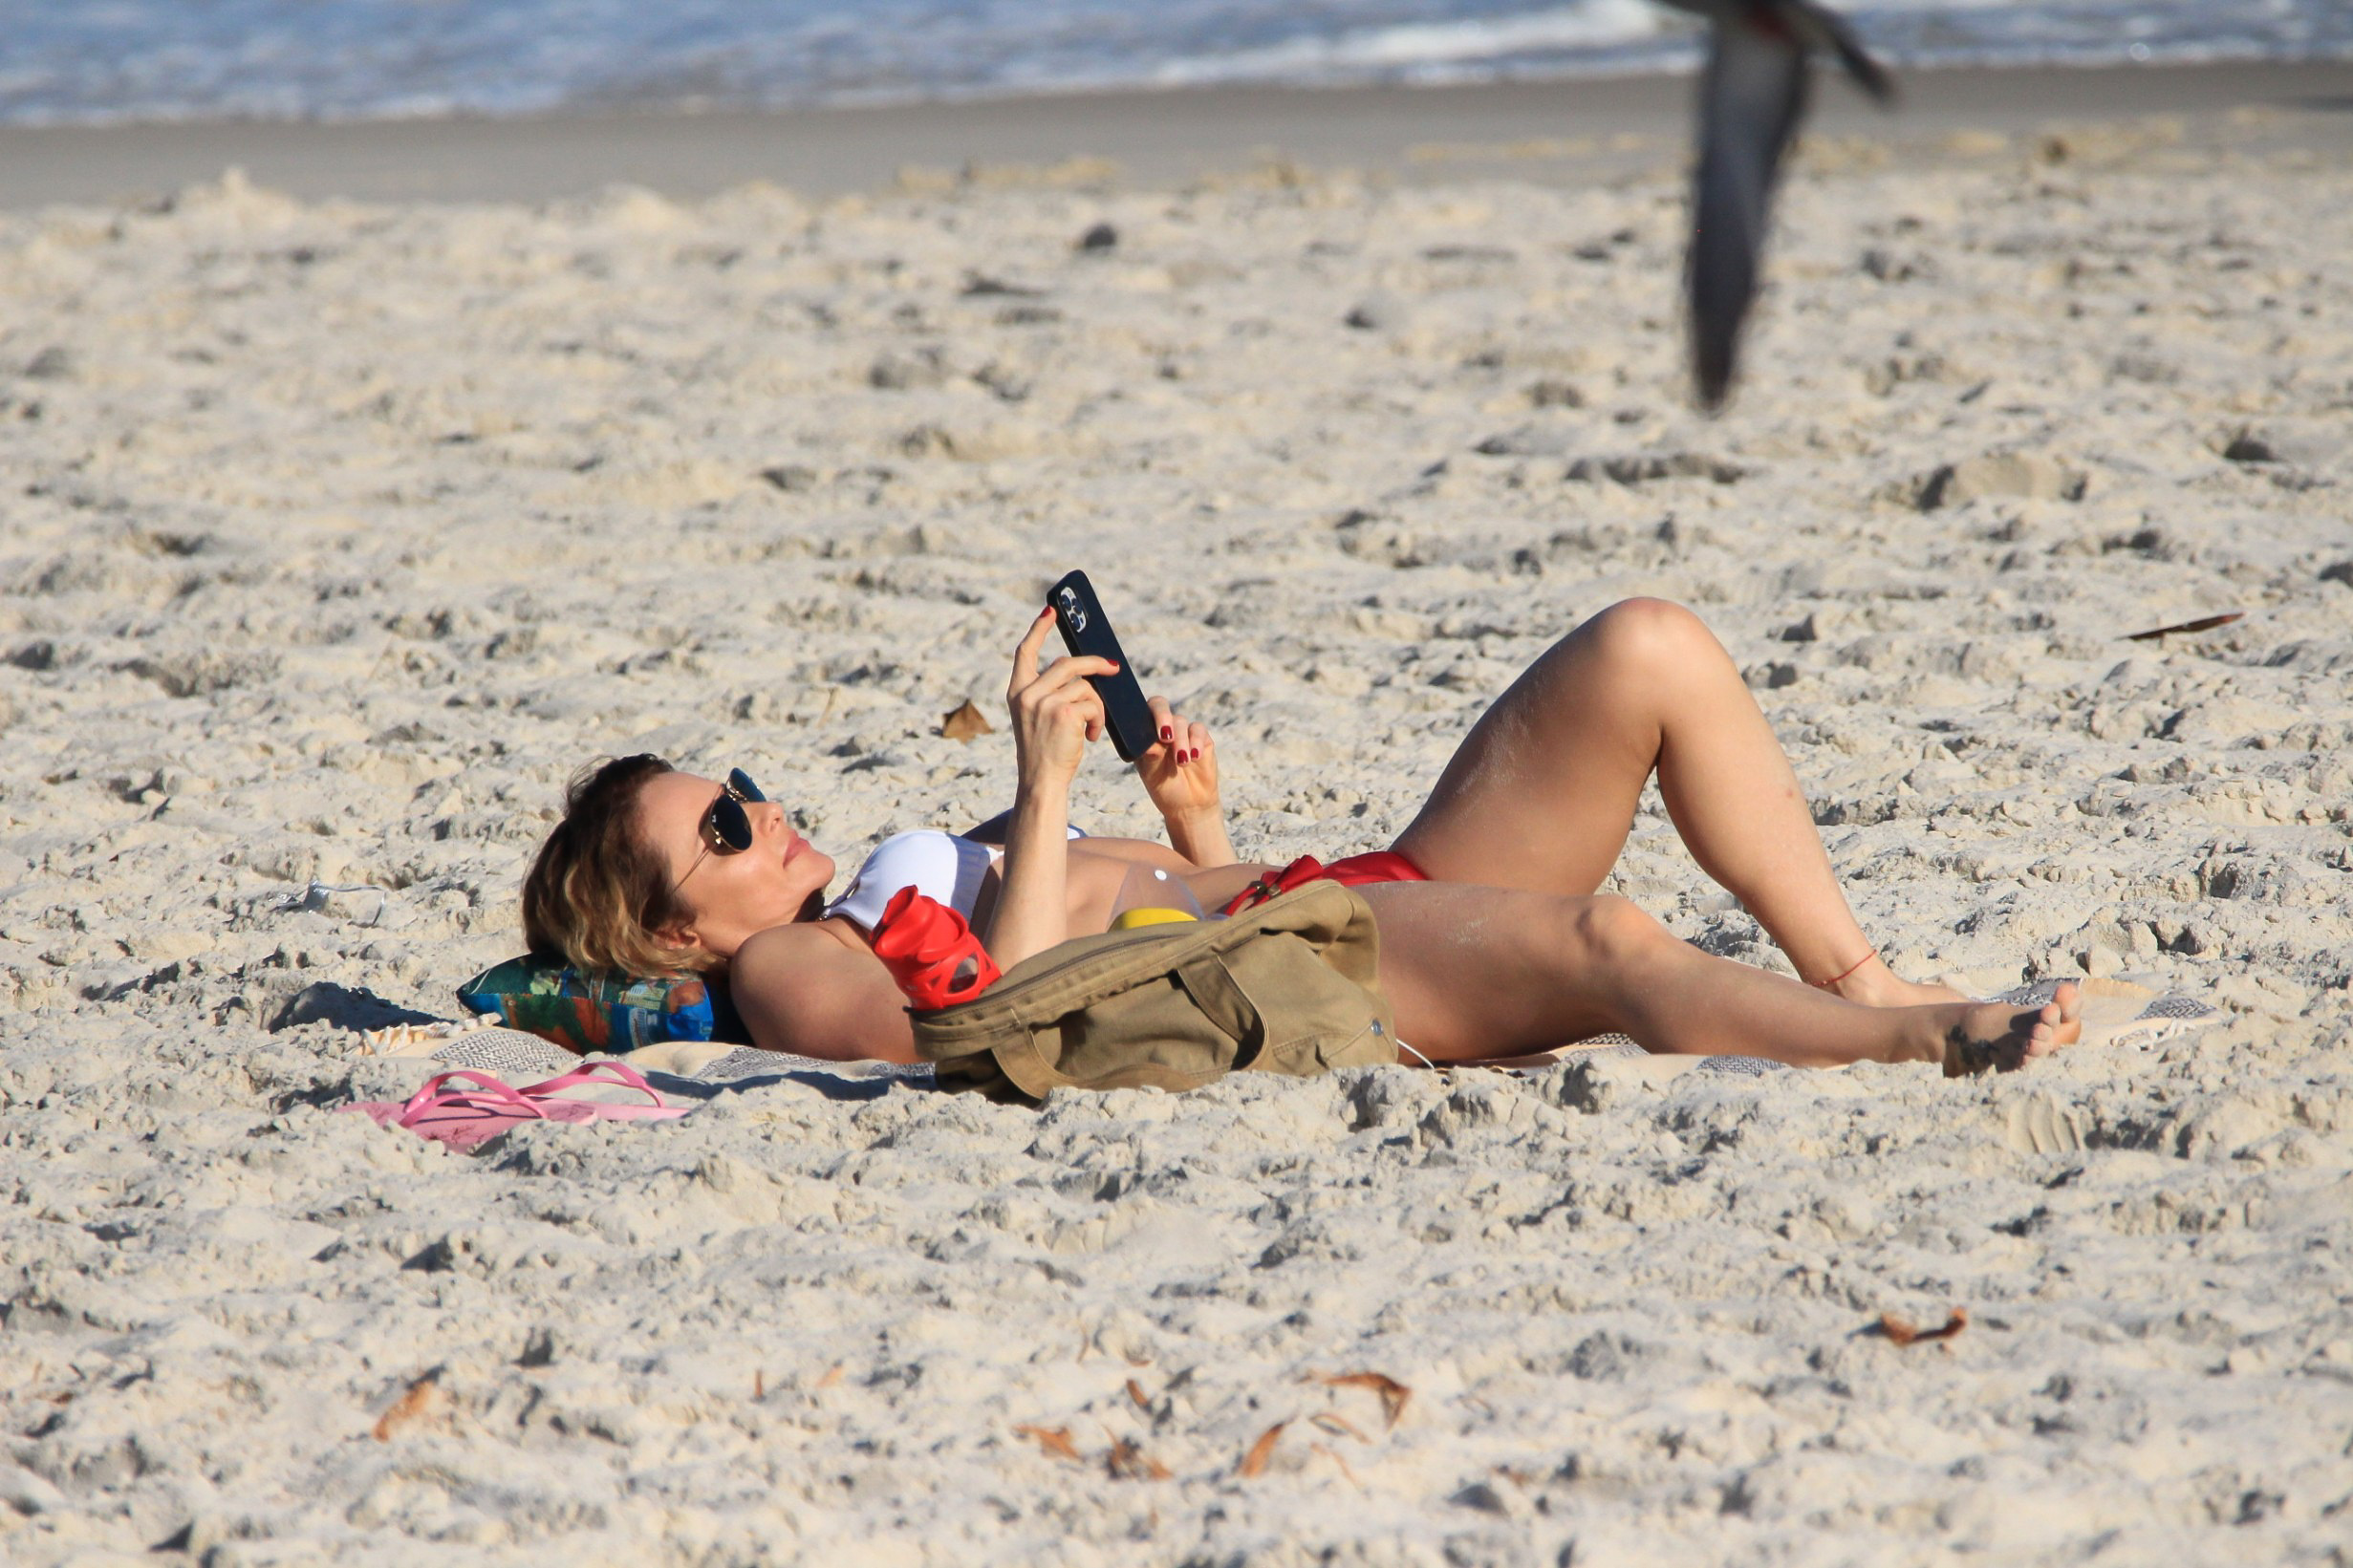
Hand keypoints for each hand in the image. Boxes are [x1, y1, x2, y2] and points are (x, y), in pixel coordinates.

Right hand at [1006, 608, 1111, 796]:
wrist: (1042, 782)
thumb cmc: (1047, 753)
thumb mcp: (1040, 719)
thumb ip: (1052, 694)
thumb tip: (1088, 673)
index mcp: (1017, 692)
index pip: (1024, 652)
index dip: (1038, 629)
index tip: (1051, 611)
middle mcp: (1027, 694)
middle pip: (1067, 664)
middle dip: (1095, 664)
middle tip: (1114, 667)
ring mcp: (1044, 702)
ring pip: (1085, 687)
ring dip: (1097, 707)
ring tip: (1092, 728)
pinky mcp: (1064, 713)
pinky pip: (1093, 704)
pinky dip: (1098, 720)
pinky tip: (1091, 737)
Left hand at [1137, 694, 1220, 821]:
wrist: (1188, 804)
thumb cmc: (1164, 787)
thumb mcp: (1152, 774)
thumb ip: (1150, 757)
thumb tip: (1150, 744)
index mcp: (1144, 734)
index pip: (1141, 711)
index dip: (1143, 713)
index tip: (1148, 729)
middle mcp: (1163, 728)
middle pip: (1161, 706)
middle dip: (1163, 717)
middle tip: (1165, 736)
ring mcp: (1182, 732)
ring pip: (1181, 722)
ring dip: (1180, 741)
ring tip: (1181, 762)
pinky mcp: (1202, 739)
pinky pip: (1199, 731)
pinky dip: (1196, 742)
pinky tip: (1194, 757)